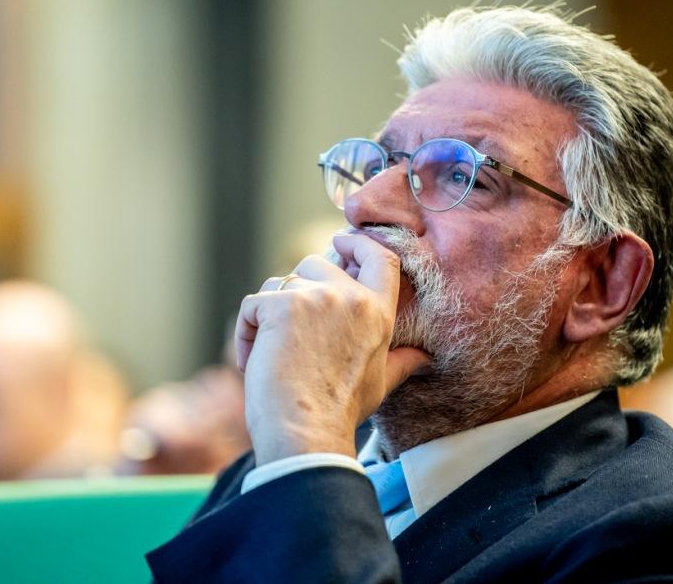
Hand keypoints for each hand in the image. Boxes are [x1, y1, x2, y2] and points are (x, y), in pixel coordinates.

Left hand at [236, 233, 428, 464]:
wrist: (305, 432)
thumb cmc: (340, 412)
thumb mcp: (381, 382)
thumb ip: (402, 360)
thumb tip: (424, 357)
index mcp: (378, 313)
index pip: (381, 257)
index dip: (358, 242)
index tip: (340, 242)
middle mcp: (351, 298)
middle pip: (317, 263)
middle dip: (298, 290)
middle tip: (291, 334)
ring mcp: (316, 298)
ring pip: (281, 282)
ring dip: (270, 314)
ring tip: (272, 354)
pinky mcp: (280, 305)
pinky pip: (253, 304)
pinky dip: (247, 331)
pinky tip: (254, 360)